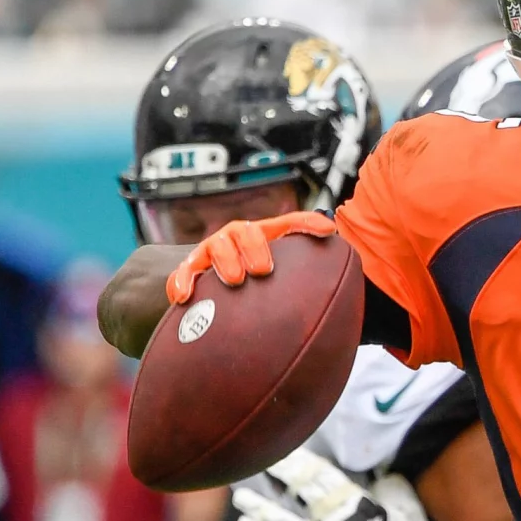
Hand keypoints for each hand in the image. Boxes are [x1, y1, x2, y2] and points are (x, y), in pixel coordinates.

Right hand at [165, 211, 336, 304]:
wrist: (209, 279)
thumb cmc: (254, 276)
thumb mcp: (281, 274)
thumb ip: (308, 279)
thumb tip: (340, 290)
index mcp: (263, 235)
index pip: (288, 224)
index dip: (308, 225)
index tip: (329, 231)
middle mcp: (235, 239)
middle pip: (245, 232)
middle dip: (254, 247)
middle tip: (264, 269)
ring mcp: (209, 253)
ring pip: (213, 248)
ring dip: (223, 261)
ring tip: (235, 279)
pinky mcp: (187, 272)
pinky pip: (181, 275)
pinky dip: (181, 283)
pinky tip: (185, 296)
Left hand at [235, 449, 464, 520]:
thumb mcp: (408, 510)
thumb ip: (391, 487)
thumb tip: (380, 471)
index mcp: (360, 505)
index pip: (322, 478)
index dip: (300, 465)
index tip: (282, 455)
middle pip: (299, 498)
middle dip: (275, 483)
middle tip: (254, 470)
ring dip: (260, 512)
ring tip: (242, 502)